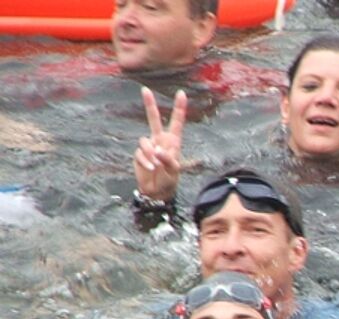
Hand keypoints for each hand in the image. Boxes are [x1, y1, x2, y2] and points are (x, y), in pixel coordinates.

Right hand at [133, 86, 185, 201]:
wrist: (157, 191)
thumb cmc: (170, 180)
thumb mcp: (174, 170)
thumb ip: (168, 159)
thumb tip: (157, 150)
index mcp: (173, 142)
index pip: (176, 122)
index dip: (179, 108)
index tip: (181, 93)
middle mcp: (160, 140)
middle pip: (154, 119)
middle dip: (149, 105)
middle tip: (145, 89)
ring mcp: (149, 146)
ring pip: (145, 141)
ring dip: (150, 154)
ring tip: (156, 165)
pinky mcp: (140, 154)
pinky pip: (140, 153)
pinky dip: (145, 161)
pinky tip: (150, 168)